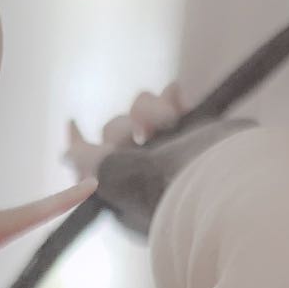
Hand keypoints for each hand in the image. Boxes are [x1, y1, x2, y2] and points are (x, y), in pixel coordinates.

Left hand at [65, 83, 186, 181]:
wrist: (223, 182)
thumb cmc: (166, 188)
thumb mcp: (116, 179)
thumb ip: (89, 162)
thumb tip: (65, 156)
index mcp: (125, 191)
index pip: (94, 165)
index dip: (82, 146)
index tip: (71, 122)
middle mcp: (146, 171)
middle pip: (115, 132)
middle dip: (121, 129)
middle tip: (139, 139)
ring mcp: (171, 148)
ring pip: (141, 109)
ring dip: (148, 110)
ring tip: (167, 123)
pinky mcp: (195, 128)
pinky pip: (171, 99)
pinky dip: (171, 96)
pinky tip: (178, 102)